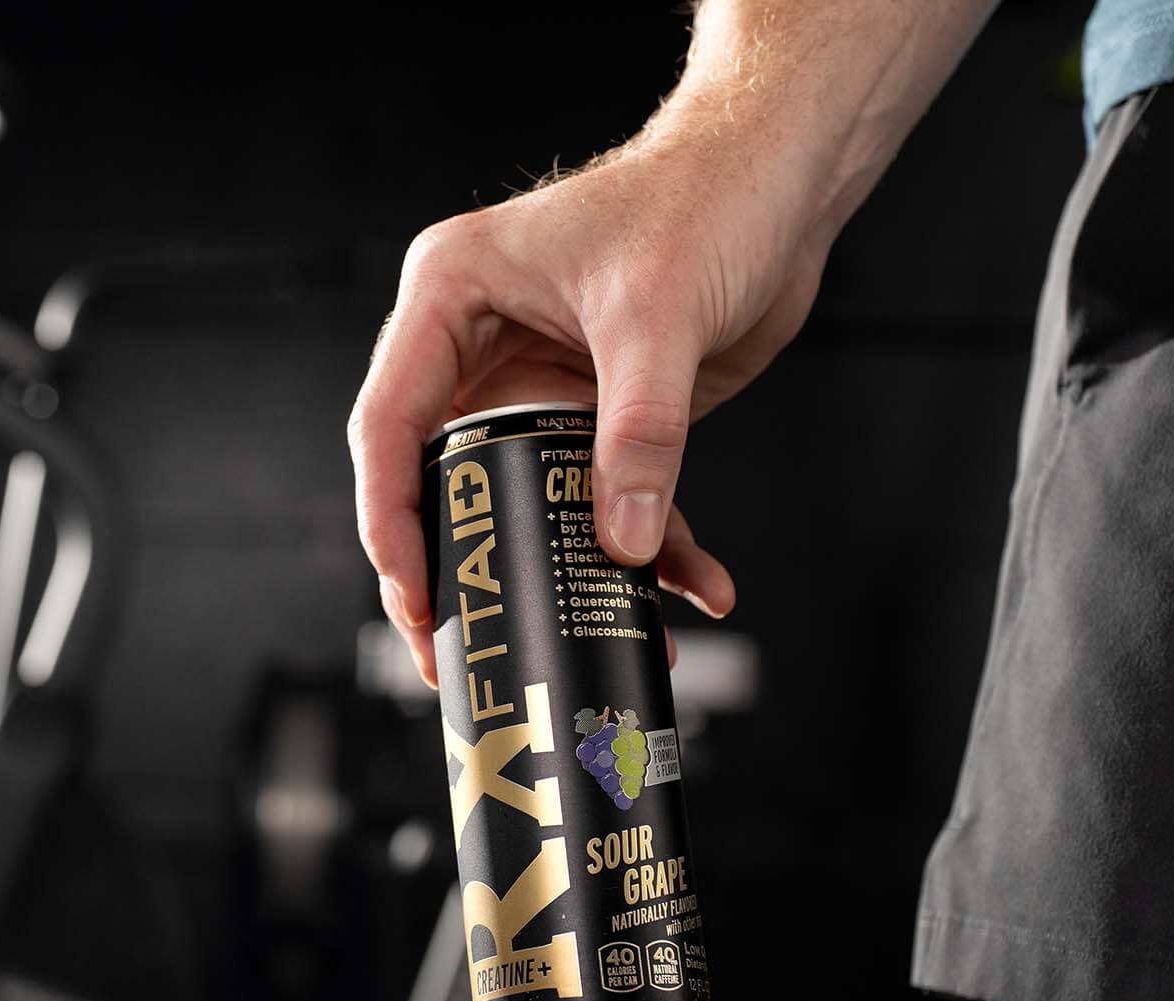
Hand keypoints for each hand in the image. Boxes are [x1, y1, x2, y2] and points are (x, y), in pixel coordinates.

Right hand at [348, 121, 829, 687]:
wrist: (783, 176)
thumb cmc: (703, 198)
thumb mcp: (658, 318)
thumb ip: (639, 434)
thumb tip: (624, 546)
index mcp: (450, 297)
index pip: (390, 427)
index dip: (391, 522)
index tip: (415, 597)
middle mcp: (480, 345)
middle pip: (442, 480)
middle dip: (462, 570)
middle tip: (458, 651)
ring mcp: (539, 383)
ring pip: (525, 501)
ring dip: (563, 573)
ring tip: (594, 639)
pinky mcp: (599, 412)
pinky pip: (603, 496)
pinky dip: (647, 545)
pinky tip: (694, 586)